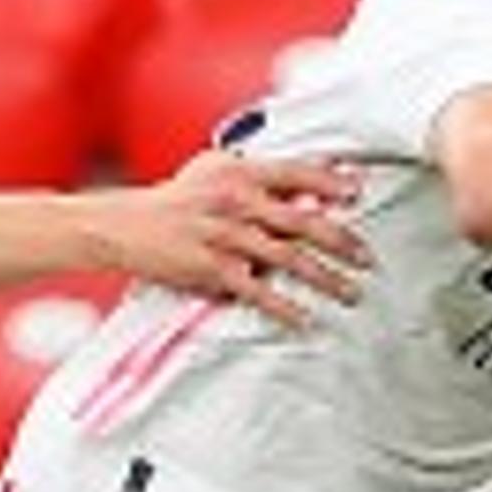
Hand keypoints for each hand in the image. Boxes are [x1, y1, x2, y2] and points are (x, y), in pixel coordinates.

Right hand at [98, 150, 371, 325]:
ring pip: (289, 259)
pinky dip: (284, 308)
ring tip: (350, 294)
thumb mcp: (210, 170)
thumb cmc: (172, 200)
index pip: (298, 173)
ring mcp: (226, 236)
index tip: (359, 195)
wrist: (123, 225)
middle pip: (305, 221)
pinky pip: (258, 291)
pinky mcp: (212, 269)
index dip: (332, 183)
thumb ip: (252, 172)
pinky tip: (305, 320)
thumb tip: (299, 180)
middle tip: (368, 260)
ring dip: (326, 279)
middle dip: (343, 242)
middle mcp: (237, 202)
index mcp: (240, 173)